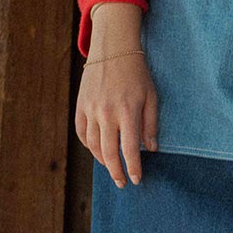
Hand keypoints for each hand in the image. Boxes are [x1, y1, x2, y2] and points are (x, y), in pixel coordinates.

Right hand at [75, 3, 157, 187]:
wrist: (113, 49)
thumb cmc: (137, 74)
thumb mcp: (152, 97)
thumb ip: (151, 124)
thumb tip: (151, 149)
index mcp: (127, 111)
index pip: (129, 149)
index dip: (133, 168)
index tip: (137, 180)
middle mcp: (107, 113)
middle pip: (109, 152)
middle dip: (117, 172)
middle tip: (123, 183)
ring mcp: (91, 109)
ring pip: (93, 145)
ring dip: (103, 161)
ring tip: (112, 169)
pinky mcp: (80, 105)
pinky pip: (82, 133)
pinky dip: (89, 146)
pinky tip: (98, 151)